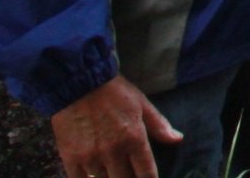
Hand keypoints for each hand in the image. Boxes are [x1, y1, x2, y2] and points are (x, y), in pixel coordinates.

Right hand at [51, 74, 181, 177]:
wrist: (78, 82)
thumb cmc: (113, 92)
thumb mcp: (141, 104)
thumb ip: (159, 125)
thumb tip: (178, 139)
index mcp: (134, 138)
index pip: (146, 174)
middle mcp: (114, 151)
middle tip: (128, 172)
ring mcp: (91, 156)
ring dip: (109, 176)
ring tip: (110, 168)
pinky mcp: (71, 158)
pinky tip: (92, 173)